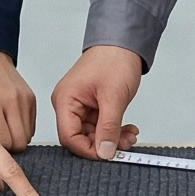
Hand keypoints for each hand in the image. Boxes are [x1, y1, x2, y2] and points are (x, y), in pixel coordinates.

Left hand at [0, 47, 35, 151]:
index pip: (2, 143)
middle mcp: (10, 101)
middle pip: (18, 143)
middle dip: (7, 149)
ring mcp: (23, 99)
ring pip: (27, 137)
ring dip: (15, 140)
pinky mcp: (31, 98)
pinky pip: (31, 126)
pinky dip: (21, 130)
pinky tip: (7, 125)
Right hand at [51, 44, 144, 159]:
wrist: (124, 41)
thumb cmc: (114, 59)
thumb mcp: (113, 98)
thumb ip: (108, 128)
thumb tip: (104, 152)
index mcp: (65, 100)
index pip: (69, 137)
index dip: (88, 149)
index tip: (108, 155)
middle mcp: (68, 103)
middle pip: (80, 137)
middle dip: (104, 143)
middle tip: (125, 143)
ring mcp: (80, 104)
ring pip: (92, 133)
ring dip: (112, 137)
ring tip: (129, 134)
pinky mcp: (91, 104)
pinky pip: (100, 125)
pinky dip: (114, 129)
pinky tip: (126, 128)